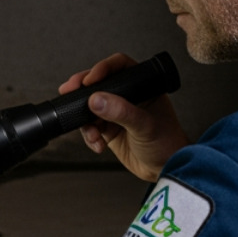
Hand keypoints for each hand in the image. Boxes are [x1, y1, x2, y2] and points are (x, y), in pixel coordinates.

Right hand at [60, 52, 188, 182]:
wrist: (165, 170)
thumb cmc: (168, 143)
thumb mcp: (145, 125)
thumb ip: (121, 112)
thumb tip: (97, 99)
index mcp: (143, 86)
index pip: (119, 67)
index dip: (102, 69)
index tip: (89, 80)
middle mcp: (128, 96)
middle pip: (100, 84)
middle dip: (83, 89)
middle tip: (69, 91)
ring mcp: (117, 113)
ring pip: (90, 106)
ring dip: (85, 119)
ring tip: (92, 132)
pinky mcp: (109, 129)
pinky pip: (90, 126)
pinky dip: (89, 135)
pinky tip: (98, 143)